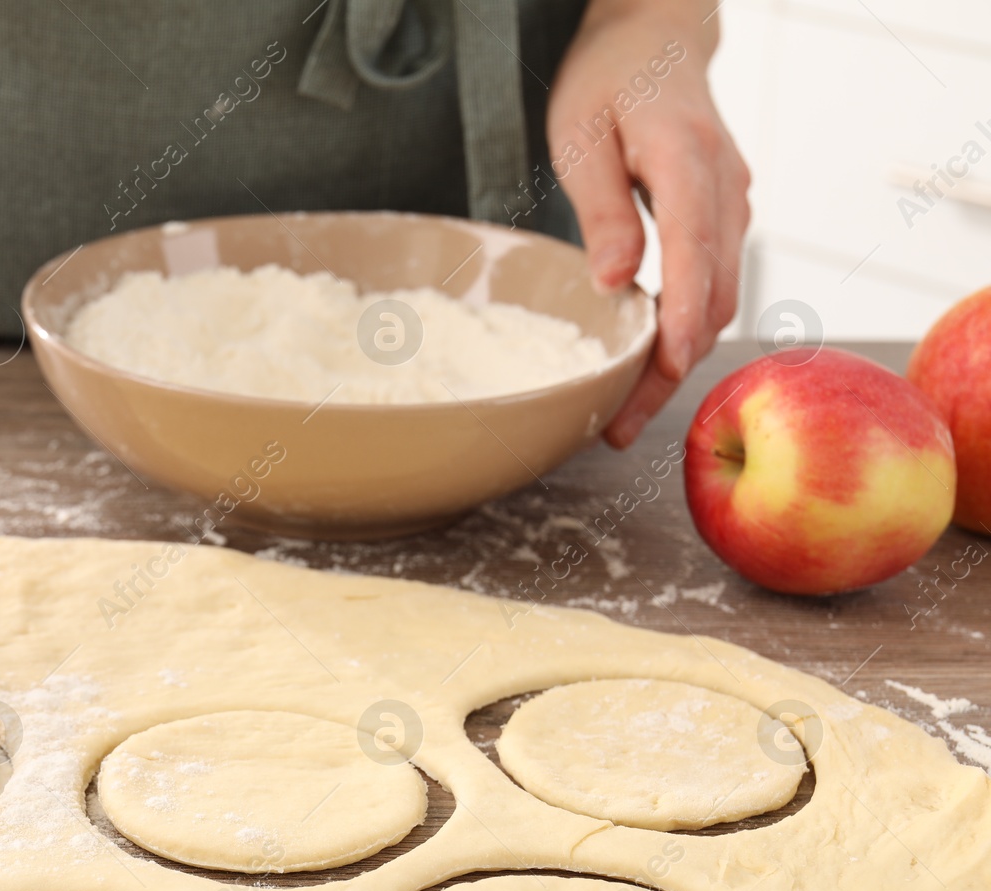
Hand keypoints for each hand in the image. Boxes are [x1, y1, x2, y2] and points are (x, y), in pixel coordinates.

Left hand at [547, 0, 750, 447]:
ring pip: (718, 298)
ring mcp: (733, 204)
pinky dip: (684, 328)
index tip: (666, 369)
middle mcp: (725, 187)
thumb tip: (615, 283)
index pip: (694, 252)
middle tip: (619, 426)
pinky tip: (644, 363)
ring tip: (625, 412)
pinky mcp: (725, 218)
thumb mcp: (581, 135)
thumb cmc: (609, 81)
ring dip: (678, 359)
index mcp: (687, 159)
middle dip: (671, 368)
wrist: (658, 41)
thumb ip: (602, 208)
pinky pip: (712, 283)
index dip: (682, 318)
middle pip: (711, 295)